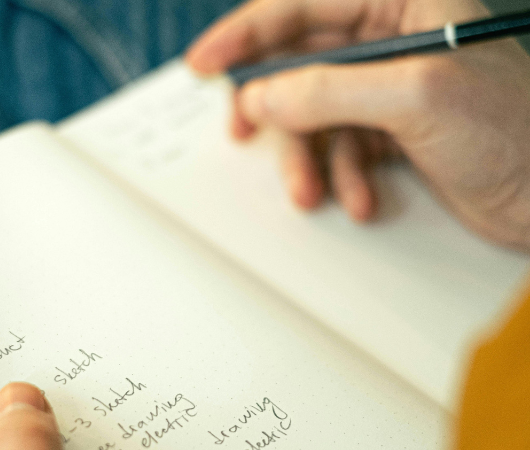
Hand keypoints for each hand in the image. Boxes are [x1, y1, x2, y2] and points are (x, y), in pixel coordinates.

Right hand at [187, 0, 529, 249]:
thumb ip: (328, 89)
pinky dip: (341, 175)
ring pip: (313, 111)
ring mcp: (389, 85)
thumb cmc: (514, 131)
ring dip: (307, 156)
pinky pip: (339, 145)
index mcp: (404, 2)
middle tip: (241, 130)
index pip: (302, 4)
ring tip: (311, 191)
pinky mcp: (391, 128)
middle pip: (300, 58)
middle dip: (274, 105)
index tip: (206, 64)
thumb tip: (263, 95)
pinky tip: (360, 198)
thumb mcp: (415, 97)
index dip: (246, 33)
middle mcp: (391, 37)